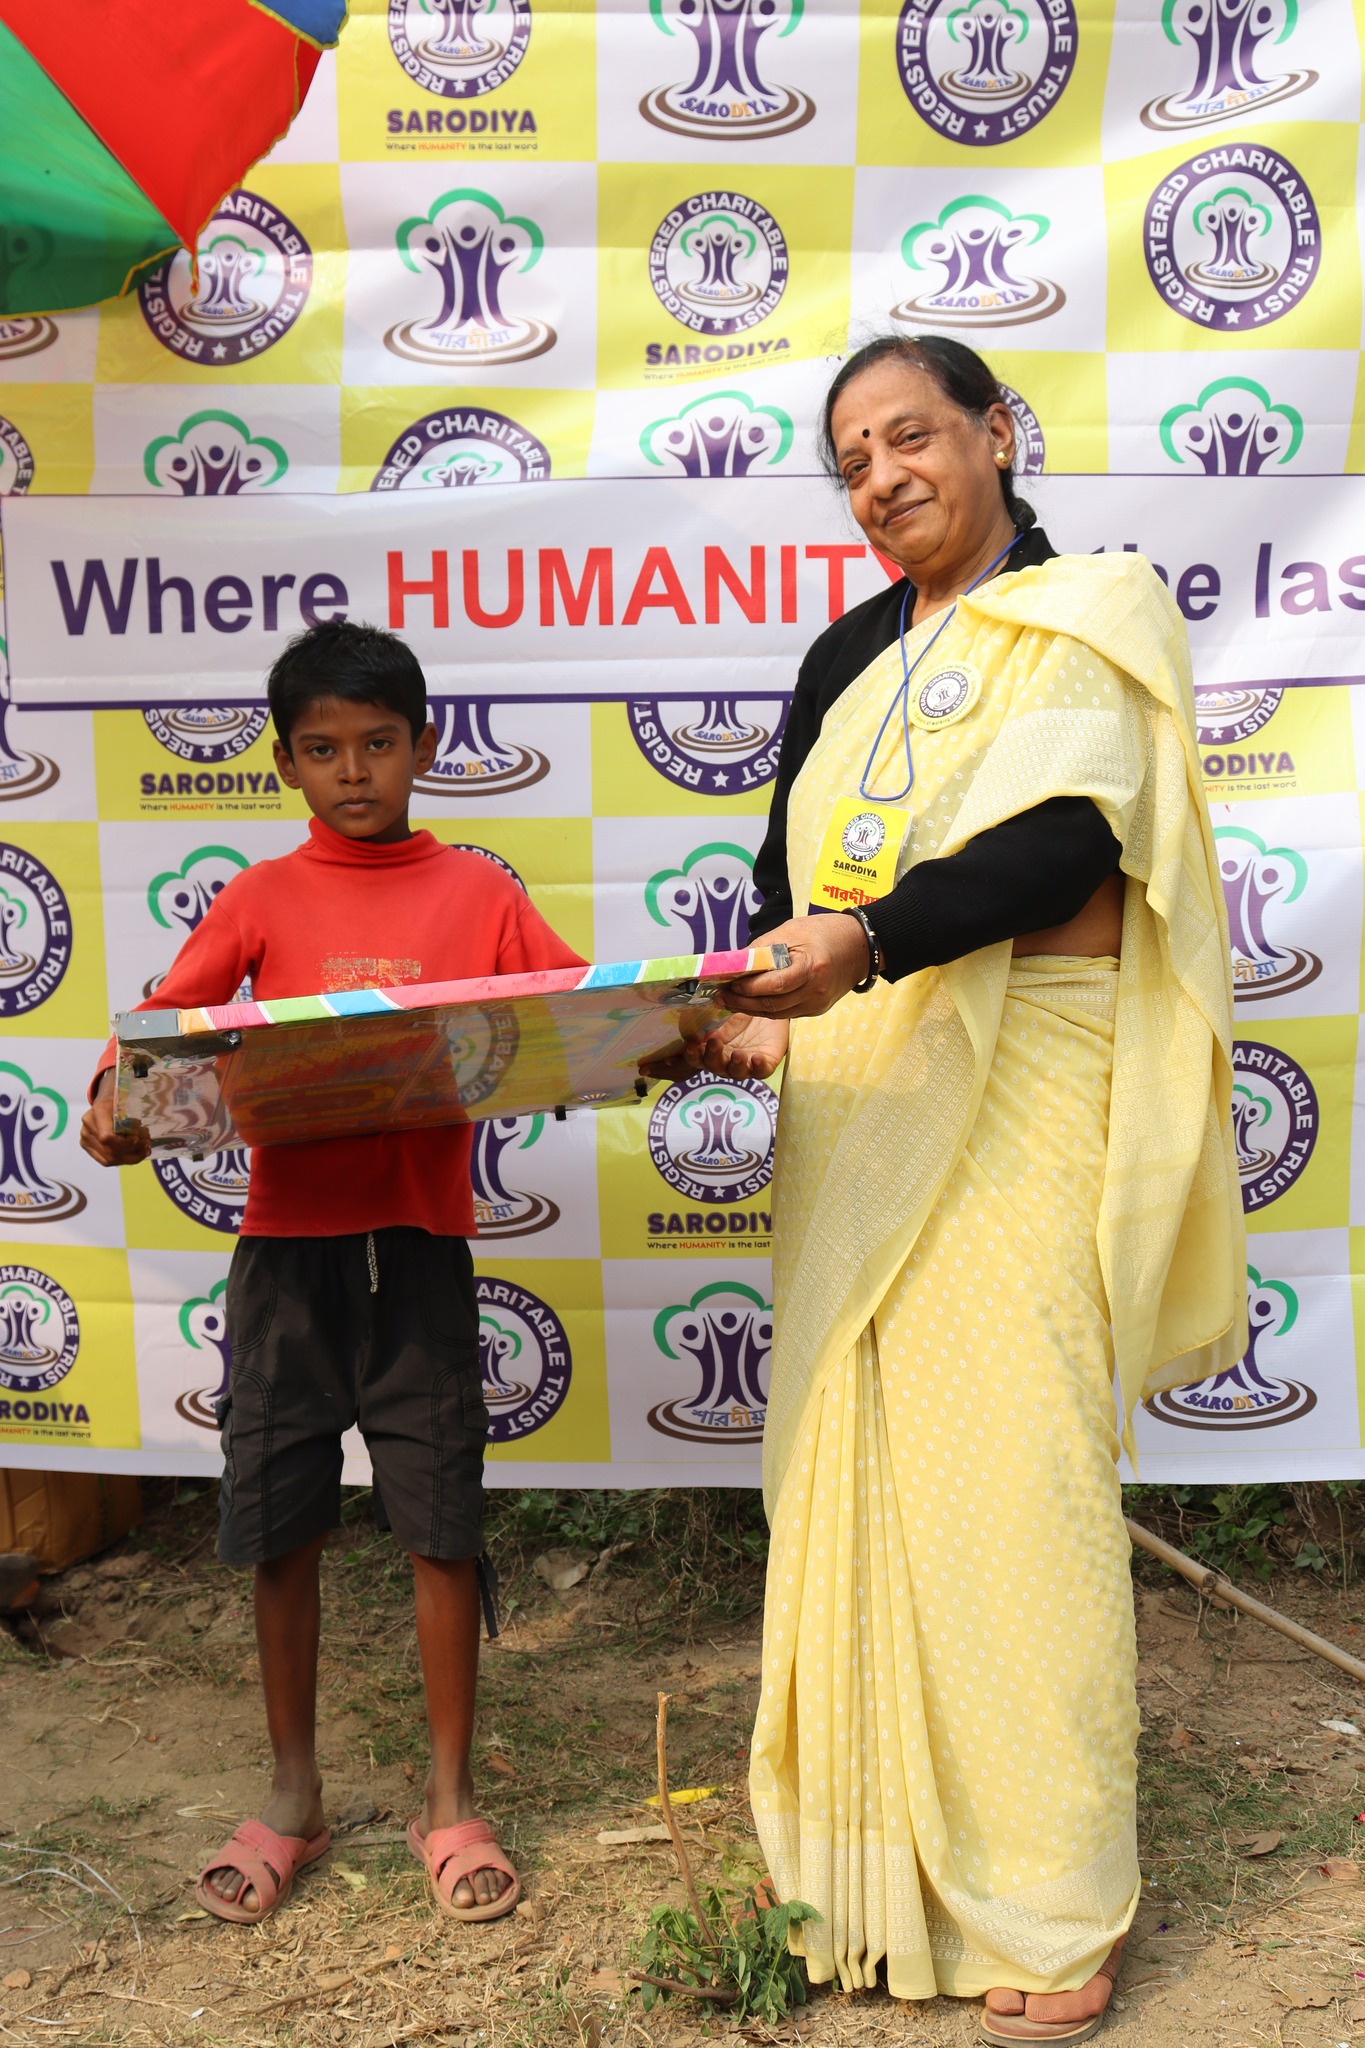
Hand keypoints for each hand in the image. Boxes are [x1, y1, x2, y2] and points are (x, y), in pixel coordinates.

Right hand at [79, 1070, 150, 1167]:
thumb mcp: (128, 1102)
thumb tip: (145, 1134)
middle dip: (131, 1152)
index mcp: (98, 1112)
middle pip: (109, 1151)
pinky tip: (135, 1155)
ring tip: (144, 1152)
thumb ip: (133, 1118)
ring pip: (108, 1159)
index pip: (107, 1137)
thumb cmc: (120, 1100)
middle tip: (146, 1147)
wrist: (105, 1101)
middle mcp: (88, 1126)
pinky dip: (122, 1160)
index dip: (124, 1143)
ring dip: (129, 1158)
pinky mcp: (87, 1146)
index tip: (137, 1139)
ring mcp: (85, 1138)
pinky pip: (105, 1160)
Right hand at [639, 1012, 790, 1084]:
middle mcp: (722, 1057)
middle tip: (700, 1044)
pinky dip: (756, 1067)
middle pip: (705, 1065)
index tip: (646, 1067)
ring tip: (730, 1051)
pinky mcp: (764, 1064)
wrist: (772, 999)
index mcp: (705, 1045)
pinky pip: (759, 1072)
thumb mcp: (718, 998)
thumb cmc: (741, 1000)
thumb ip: (697, 1000)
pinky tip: (754, 1057)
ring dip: (727, 1063)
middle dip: (700, 1057)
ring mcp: (743, 1063)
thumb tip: (672, 987)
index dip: (663, 1067)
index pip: (681, 1060)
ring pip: (731, 1072)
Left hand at [725, 914, 873, 1019]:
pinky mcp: (816, 1010)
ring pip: (777, 1013)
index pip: (775, 985)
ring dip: (751, 1009)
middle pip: (773, 1005)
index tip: (728, 984)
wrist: (859, 946)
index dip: (749, 988)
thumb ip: (762, 948)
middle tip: (721, 996)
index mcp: (812, 967)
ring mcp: (817, 1004)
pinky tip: (751, 1002)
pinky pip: (786, 1013)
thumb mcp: (791, 930)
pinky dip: (766, 1009)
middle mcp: (816, 991)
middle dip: (743, 1002)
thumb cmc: (824, 932)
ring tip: (730, 1000)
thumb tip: (733, 963)